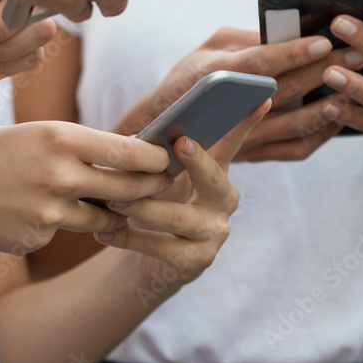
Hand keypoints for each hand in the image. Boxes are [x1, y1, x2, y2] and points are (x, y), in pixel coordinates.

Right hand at [0, 122, 172, 253]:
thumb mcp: (34, 133)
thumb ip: (78, 146)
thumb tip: (125, 155)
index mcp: (61, 138)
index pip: (131, 152)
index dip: (157, 159)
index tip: (167, 160)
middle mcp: (61, 175)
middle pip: (130, 189)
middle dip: (150, 189)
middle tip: (160, 186)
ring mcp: (49, 212)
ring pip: (105, 217)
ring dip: (111, 211)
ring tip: (106, 201)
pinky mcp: (37, 238)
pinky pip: (67, 232)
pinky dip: (65, 224)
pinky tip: (38, 211)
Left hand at [99, 101, 271, 285]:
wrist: (154, 263)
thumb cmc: (158, 209)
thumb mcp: (162, 181)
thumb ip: (157, 160)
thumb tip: (136, 139)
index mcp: (218, 176)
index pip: (233, 144)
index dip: (246, 123)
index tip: (258, 100)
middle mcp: (224, 203)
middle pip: (214, 179)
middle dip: (198, 160)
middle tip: (179, 143)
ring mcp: (214, 234)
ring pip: (178, 217)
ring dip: (143, 206)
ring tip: (113, 199)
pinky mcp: (196, 262)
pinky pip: (158, 247)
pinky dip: (127, 238)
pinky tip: (103, 232)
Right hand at [111, 28, 362, 160]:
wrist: (166, 132)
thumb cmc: (190, 79)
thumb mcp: (210, 47)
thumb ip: (247, 38)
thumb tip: (289, 30)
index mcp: (215, 74)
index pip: (259, 63)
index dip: (292, 53)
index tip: (324, 41)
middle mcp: (230, 110)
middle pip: (287, 91)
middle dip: (327, 71)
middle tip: (359, 54)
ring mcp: (244, 138)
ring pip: (296, 125)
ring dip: (331, 105)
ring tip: (356, 85)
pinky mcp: (256, 156)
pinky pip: (297, 149)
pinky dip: (323, 133)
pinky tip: (340, 113)